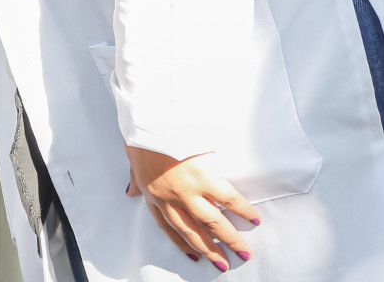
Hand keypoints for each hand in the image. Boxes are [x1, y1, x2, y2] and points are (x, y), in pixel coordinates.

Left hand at [125, 146, 258, 270]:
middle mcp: (169, 198)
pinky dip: (242, 211)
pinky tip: (253, 219)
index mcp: (152, 193)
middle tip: (222, 263)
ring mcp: (187, 191)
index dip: (181, 243)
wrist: (149, 119)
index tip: (194, 255)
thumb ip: (135, 179)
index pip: (167, 226)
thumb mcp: (132, 159)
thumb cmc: (141, 135)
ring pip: (212, 223)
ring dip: (229, 240)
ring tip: (243, 252)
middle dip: (209, 250)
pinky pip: (228, 200)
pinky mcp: (204, 178)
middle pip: (192, 231)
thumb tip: (130, 191)